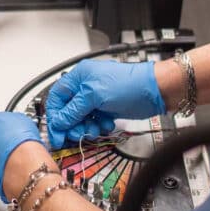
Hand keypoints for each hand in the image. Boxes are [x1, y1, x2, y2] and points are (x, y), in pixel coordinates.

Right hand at [45, 60, 164, 147]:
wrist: (155, 91)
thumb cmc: (129, 84)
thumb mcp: (94, 96)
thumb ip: (73, 110)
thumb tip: (59, 122)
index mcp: (79, 76)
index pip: (57, 98)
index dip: (55, 116)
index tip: (56, 133)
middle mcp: (86, 86)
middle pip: (68, 110)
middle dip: (71, 124)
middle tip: (77, 134)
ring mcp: (97, 98)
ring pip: (81, 118)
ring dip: (85, 127)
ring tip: (94, 129)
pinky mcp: (107, 108)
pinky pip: (94, 121)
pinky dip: (97, 126)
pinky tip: (105, 125)